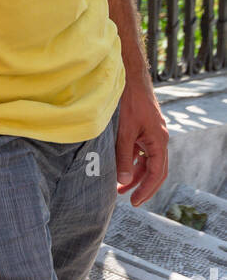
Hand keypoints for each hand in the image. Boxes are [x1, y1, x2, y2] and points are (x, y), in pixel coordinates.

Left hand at [115, 76, 168, 206]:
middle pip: (155, 170)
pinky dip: (132, 161)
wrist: (130, 77)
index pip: (157, 173)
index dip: (146, 189)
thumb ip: (123, 156)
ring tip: (120, 187)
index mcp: (159, 141)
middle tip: (130, 200)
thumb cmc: (130, 101)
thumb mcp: (124, 131)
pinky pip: (141, 151)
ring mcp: (152, 135)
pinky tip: (120, 167)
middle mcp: (159, 140)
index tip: (135, 202)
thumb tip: (123, 181)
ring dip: (135, 174)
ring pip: (147, 161)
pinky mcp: (144, 130)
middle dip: (142, 186)